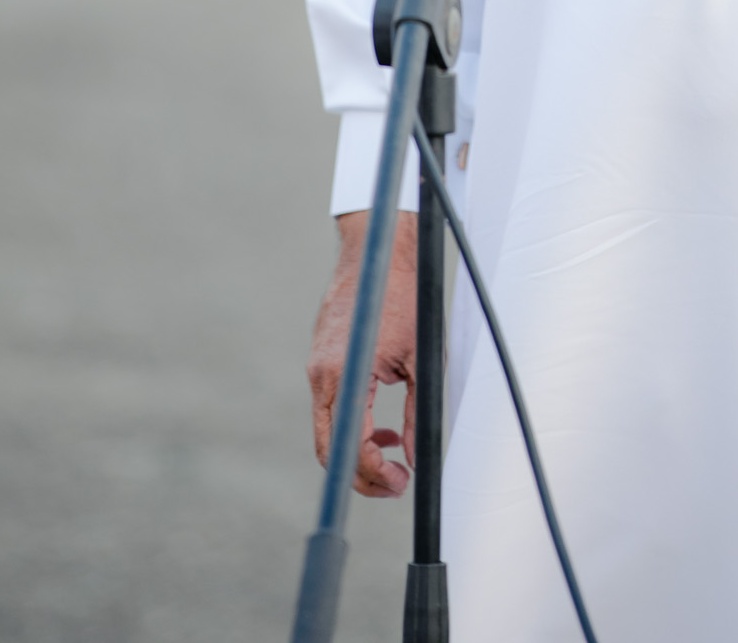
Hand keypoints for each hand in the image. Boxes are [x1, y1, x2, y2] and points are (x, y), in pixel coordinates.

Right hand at [307, 210, 417, 497]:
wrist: (376, 253)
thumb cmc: (402, 296)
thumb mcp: (420, 357)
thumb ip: (416, 411)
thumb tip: (413, 454)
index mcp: (343, 375)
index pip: (349, 448)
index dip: (374, 475)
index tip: (400, 482)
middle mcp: (321, 376)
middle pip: (330, 451)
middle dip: (362, 476)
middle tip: (396, 484)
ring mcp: (317, 369)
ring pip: (328, 432)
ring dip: (358, 451)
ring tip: (392, 455)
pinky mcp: (320, 362)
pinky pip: (330, 408)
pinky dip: (352, 425)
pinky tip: (380, 425)